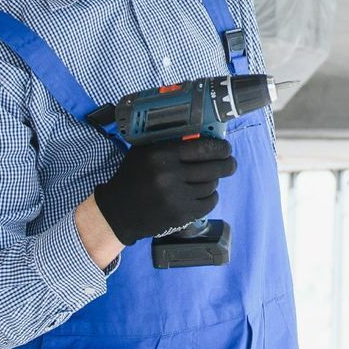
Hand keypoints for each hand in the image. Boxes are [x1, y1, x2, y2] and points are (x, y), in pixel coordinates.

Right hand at [91, 136, 236, 245]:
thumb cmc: (133, 177)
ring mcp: (176, 197)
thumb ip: (167, 141)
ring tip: (210, 178)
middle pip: (213, 167)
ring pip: (211, 185)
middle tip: (230, 162)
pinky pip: (209, 203)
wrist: (118, 211)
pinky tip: (204, 193)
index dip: (220, 147)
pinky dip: (211, 197)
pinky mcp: (181, 215)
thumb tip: (200, 133)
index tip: (225, 147)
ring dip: (214, 180)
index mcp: (161, 155)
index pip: (202, 148)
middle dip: (227, 164)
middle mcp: (169, 176)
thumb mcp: (144, 152)